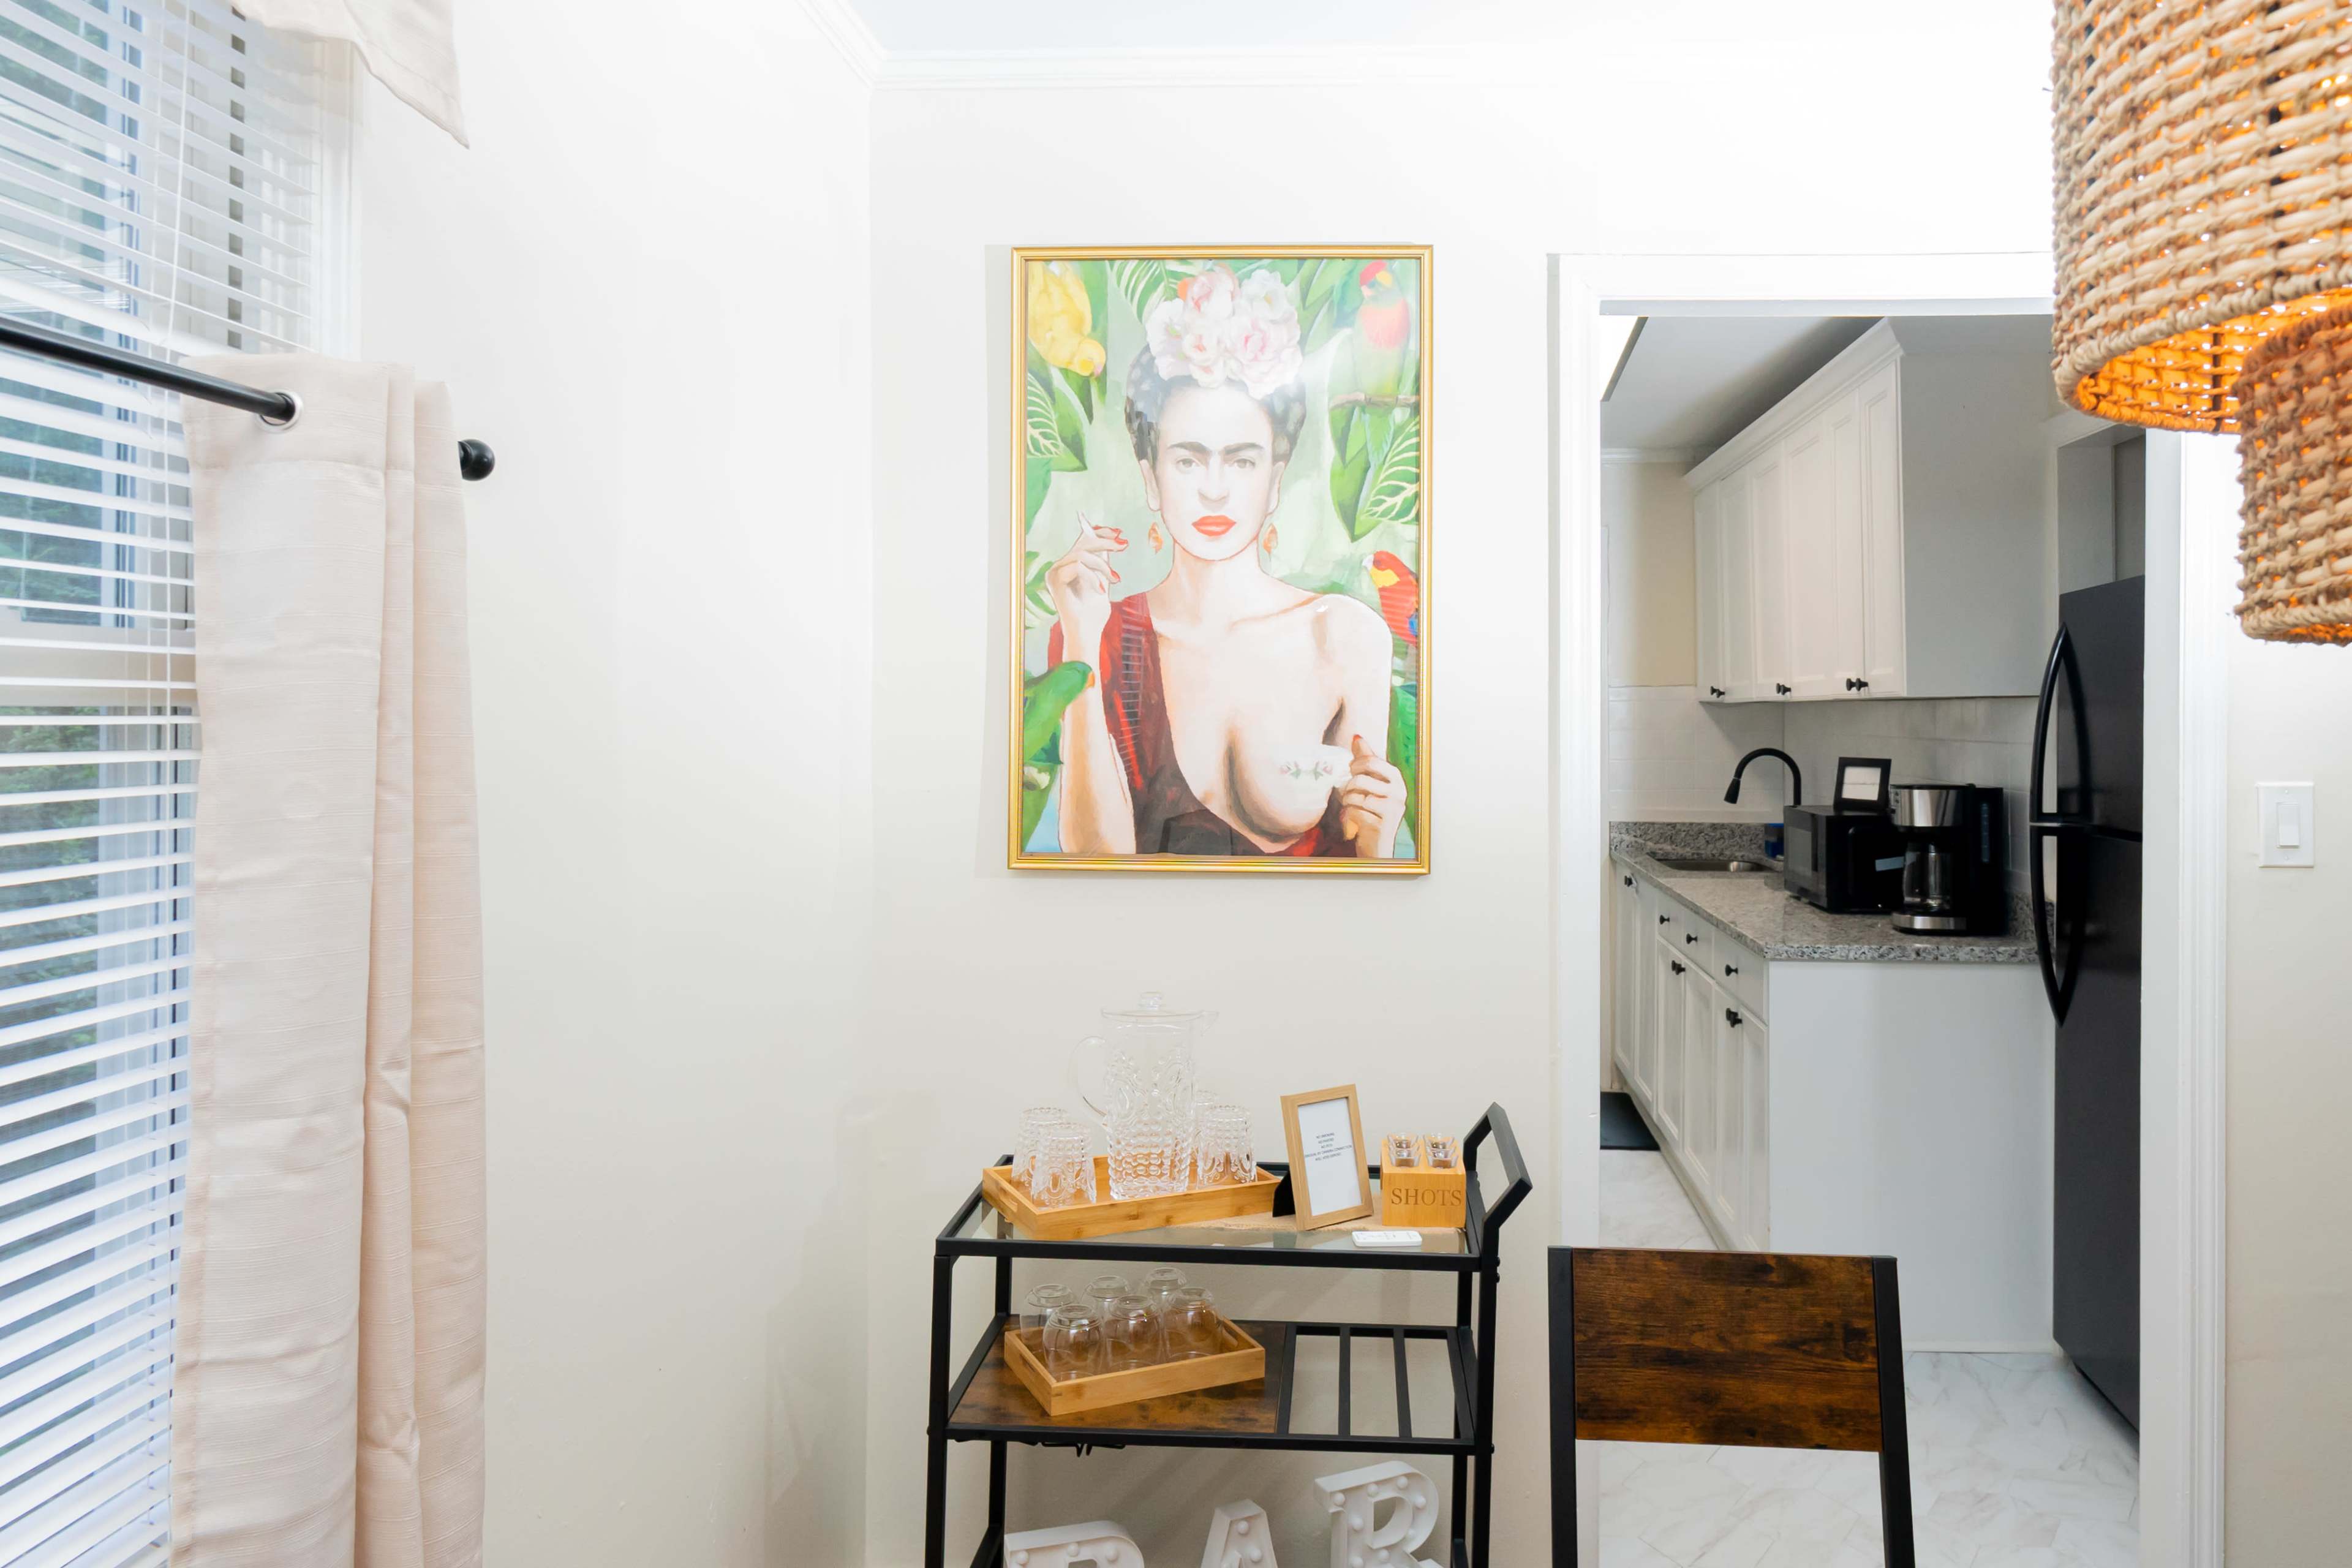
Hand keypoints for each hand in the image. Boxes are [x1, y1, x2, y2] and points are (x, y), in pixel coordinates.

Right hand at [1048, 511, 1124, 657]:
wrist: (1086, 634)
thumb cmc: (1094, 614)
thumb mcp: (1103, 581)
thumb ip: (1103, 562)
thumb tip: (1112, 538)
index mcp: (1069, 567)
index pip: (1082, 542)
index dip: (1099, 533)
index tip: (1119, 533)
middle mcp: (1059, 567)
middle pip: (1082, 544)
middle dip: (1105, 542)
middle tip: (1124, 545)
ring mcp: (1054, 572)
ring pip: (1082, 554)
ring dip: (1103, 565)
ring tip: (1115, 578)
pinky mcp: (1054, 579)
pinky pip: (1078, 566)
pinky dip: (1093, 577)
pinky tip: (1101, 590)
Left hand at [1338, 733, 1405, 857]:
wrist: (1376, 844)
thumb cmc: (1372, 810)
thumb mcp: (1371, 782)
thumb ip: (1365, 759)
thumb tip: (1357, 736)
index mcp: (1396, 778)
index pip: (1371, 761)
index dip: (1354, 766)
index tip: (1352, 773)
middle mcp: (1399, 792)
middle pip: (1361, 778)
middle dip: (1349, 786)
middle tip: (1350, 794)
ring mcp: (1392, 809)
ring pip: (1355, 796)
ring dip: (1347, 803)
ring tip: (1352, 808)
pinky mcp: (1382, 824)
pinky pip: (1354, 812)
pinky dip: (1348, 816)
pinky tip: (1354, 820)